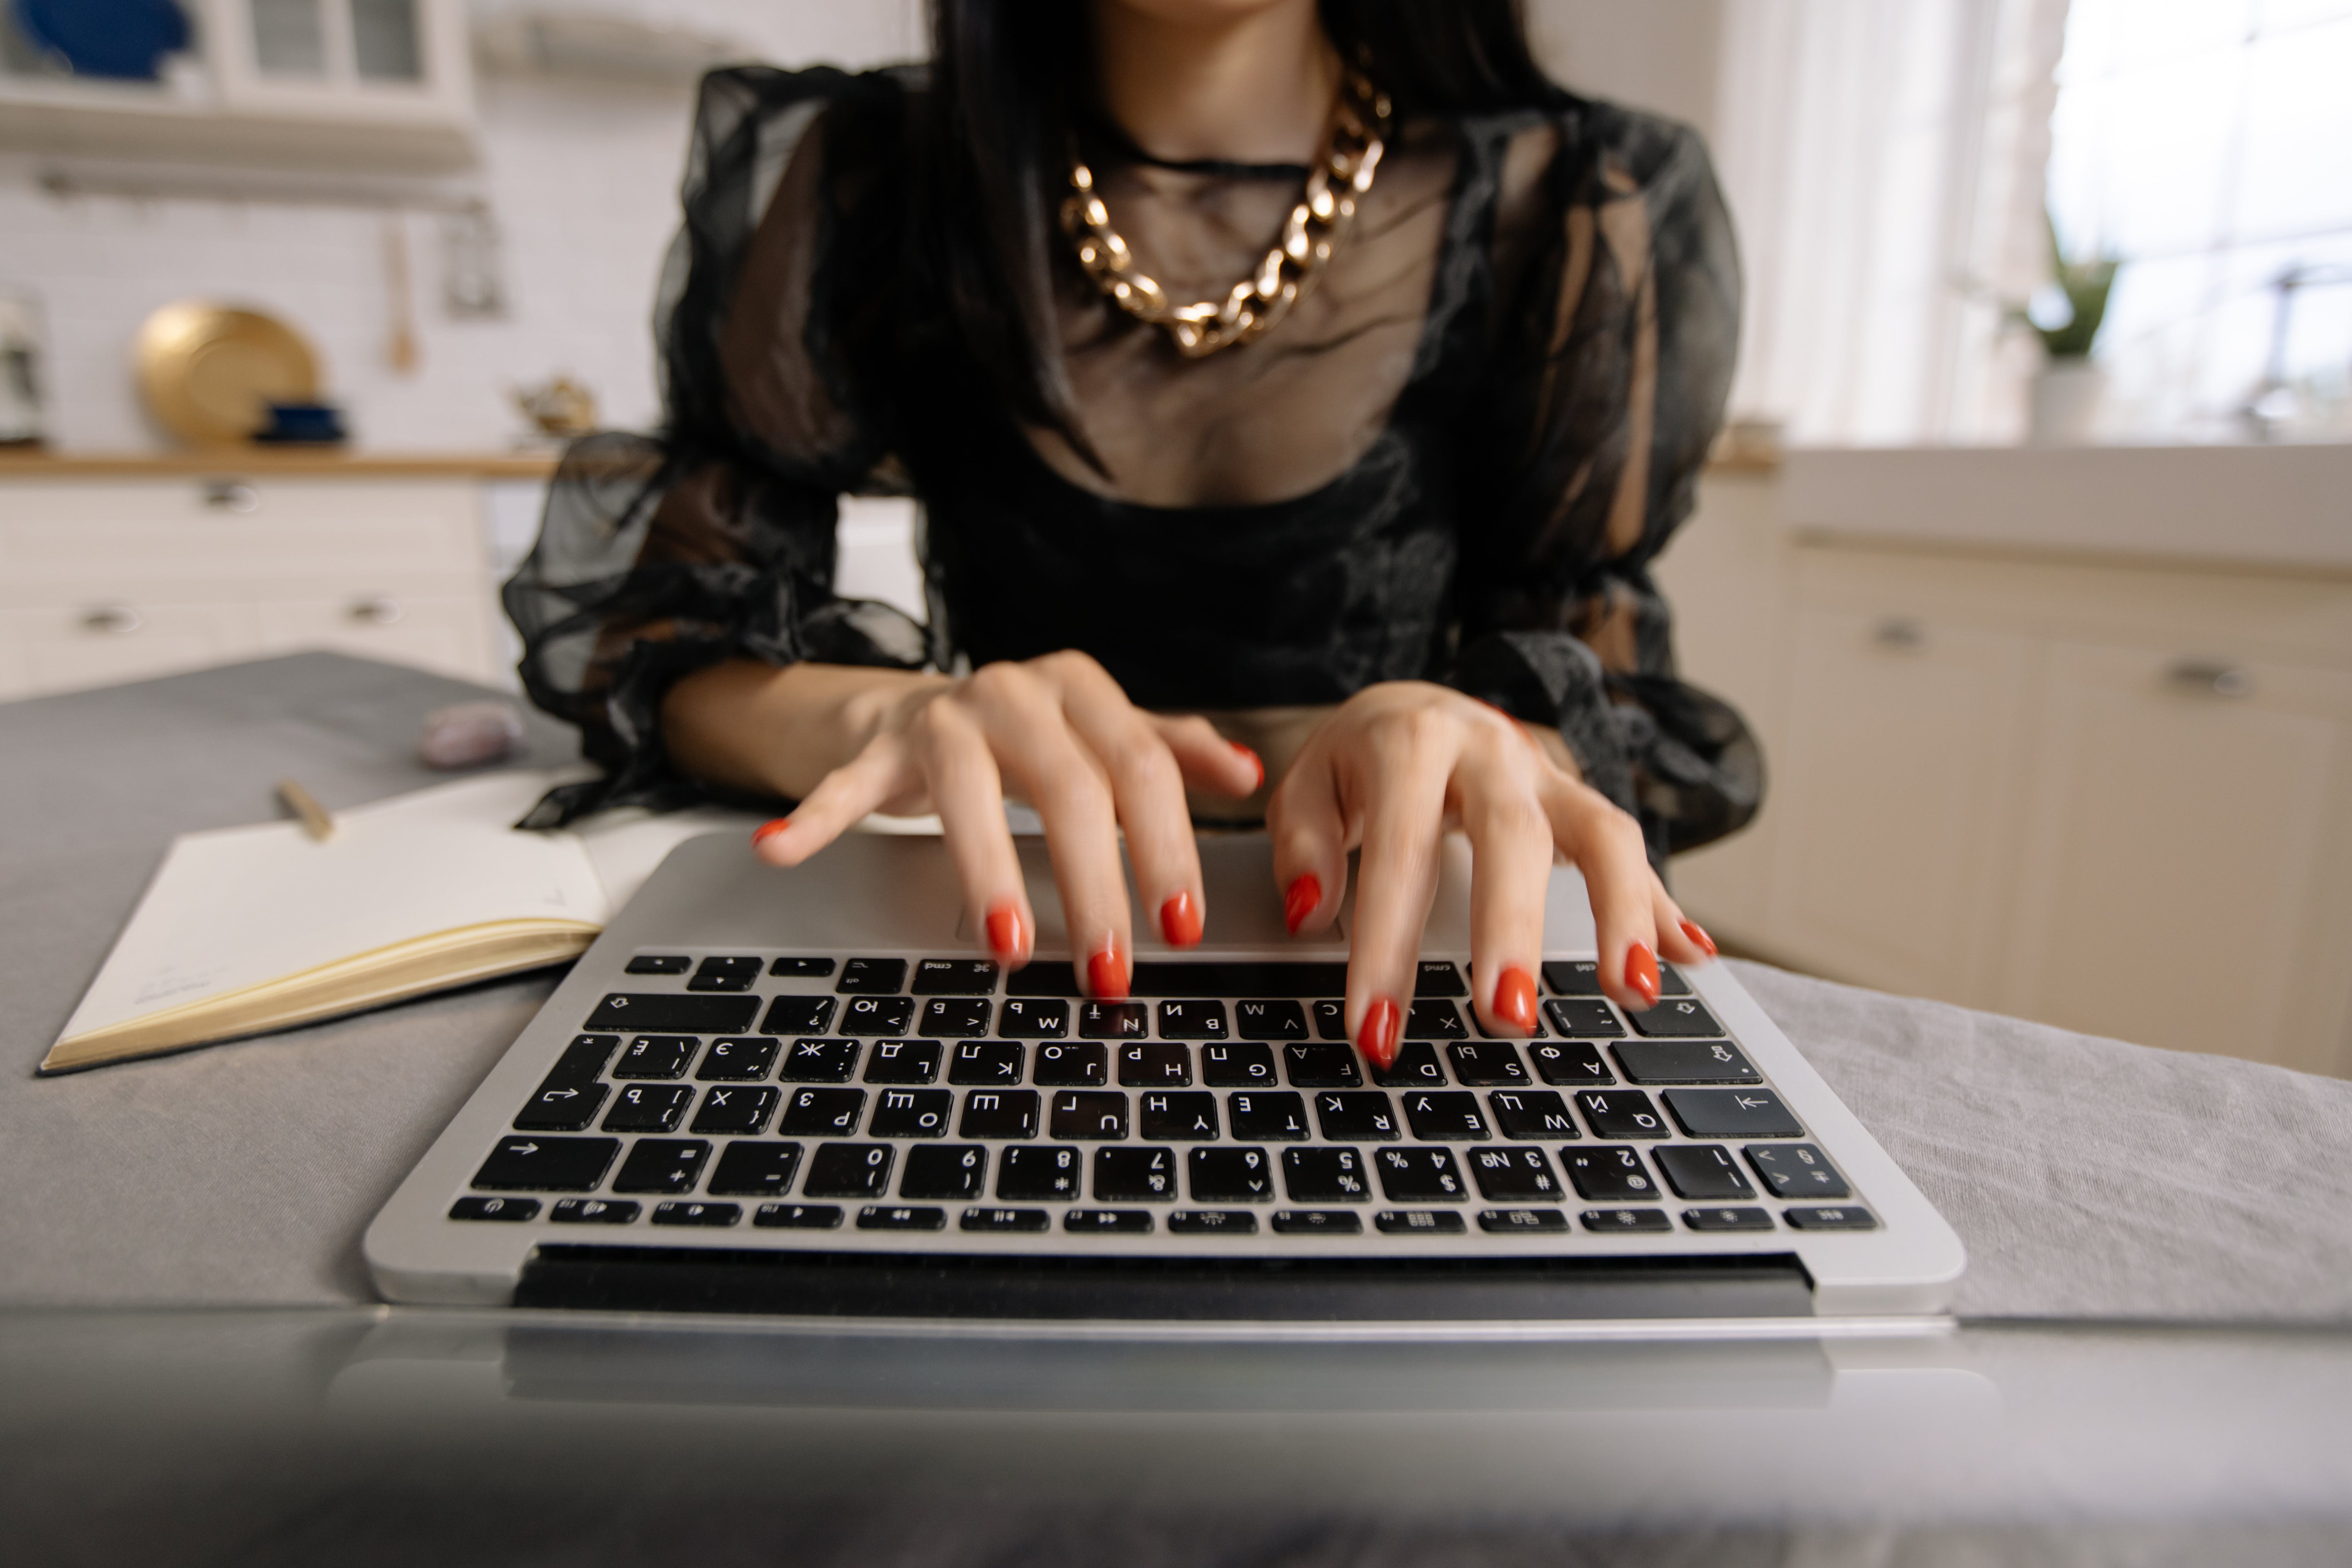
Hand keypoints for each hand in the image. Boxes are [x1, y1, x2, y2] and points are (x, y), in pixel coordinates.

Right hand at [748, 650, 1262, 993]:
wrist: (926, 703)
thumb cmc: (1033, 736)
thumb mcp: (1107, 735)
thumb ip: (1173, 753)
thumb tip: (1248, 778)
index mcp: (1082, 690)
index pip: (1142, 769)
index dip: (1167, 847)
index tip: (1182, 925)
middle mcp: (1016, 693)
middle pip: (1070, 790)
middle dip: (1096, 889)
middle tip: (1111, 969)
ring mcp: (943, 717)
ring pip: (972, 796)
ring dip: (991, 876)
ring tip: (1009, 948)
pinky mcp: (879, 744)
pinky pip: (845, 783)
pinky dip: (816, 817)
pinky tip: (784, 849)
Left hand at [1268, 681, 1716, 1066]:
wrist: (1414, 704)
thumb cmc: (1357, 763)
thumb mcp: (1307, 786)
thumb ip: (1301, 845)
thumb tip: (1309, 912)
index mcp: (1411, 741)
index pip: (1399, 853)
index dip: (1386, 945)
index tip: (1376, 1027)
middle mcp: (1491, 751)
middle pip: (1512, 838)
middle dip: (1511, 932)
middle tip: (1505, 1018)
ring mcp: (1547, 775)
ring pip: (1601, 834)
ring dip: (1622, 914)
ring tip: (1631, 993)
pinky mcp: (1581, 802)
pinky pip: (1631, 852)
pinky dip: (1662, 906)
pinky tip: (1689, 957)